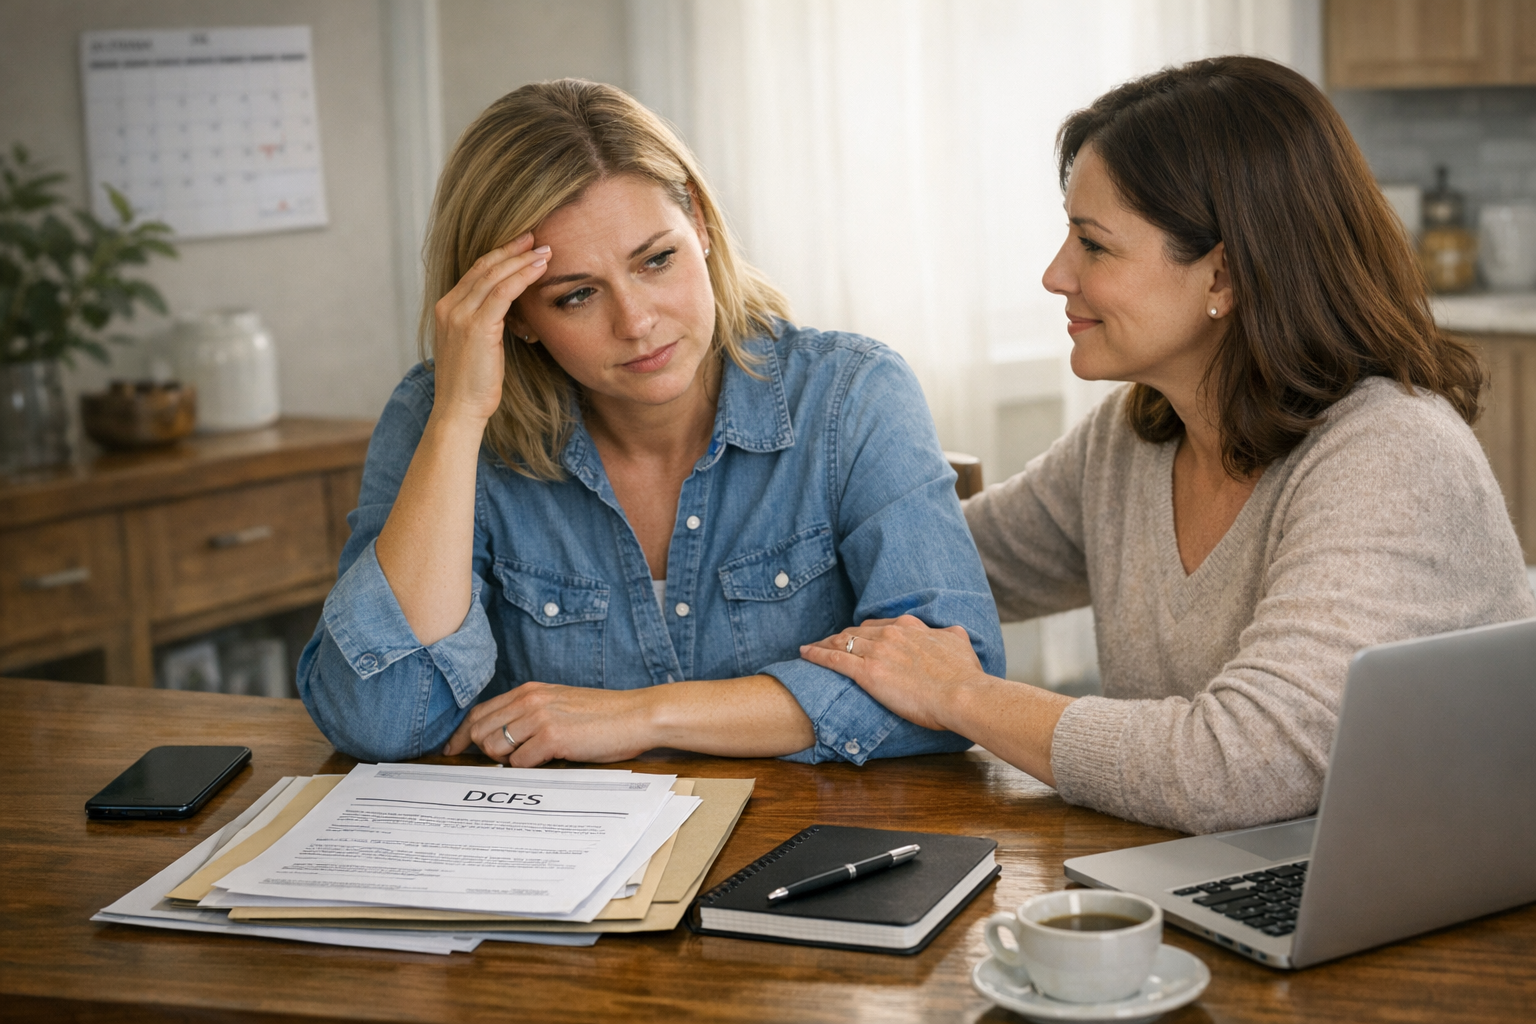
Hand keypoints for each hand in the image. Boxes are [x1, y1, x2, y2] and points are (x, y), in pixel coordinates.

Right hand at [430, 233, 550, 424]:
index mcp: (446, 309)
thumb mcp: (476, 347)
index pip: (475, 273)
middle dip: (511, 250)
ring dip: (522, 260)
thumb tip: (508, 313)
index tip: (521, 246)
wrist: (459, 410)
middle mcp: (449, 307)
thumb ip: (486, 325)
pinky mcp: (476, 326)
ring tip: (545, 250)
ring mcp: (459, 315)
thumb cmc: (472, 385)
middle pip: (484, 267)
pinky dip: (523, 276)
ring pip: (495, 275)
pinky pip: (503, 292)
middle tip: (535, 238)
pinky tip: (539, 268)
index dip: (499, 256)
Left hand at [442, 682, 655, 765]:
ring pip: (495, 747)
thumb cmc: (604, 716)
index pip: (480, 712)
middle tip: (500, 763)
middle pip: (480, 731)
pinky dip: (527, 768)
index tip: (451, 750)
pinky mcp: (552, 737)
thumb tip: (501, 739)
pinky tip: (546, 762)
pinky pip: (519, 763)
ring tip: (532, 759)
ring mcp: (539, 718)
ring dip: (507, 760)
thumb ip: (531, 714)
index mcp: (530, 691)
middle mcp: (530, 700)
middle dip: (482, 751)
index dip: (461, 734)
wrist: (637, 715)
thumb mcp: (560, 705)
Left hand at [800, 614, 988, 731]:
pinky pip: (834, 660)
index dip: (864, 631)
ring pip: (842, 642)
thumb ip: (951, 636)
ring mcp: (877, 652)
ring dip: (824, 643)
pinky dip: (816, 654)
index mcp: (910, 627)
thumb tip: (953, 632)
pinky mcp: (867, 673)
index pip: (879, 625)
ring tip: (811, 647)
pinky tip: (804, 653)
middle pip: (856, 632)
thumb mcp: (960, 644)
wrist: (962, 693)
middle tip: (828, 642)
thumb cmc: (964, 676)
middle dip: (840, 636)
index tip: (857, 636)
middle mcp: (891, 634)